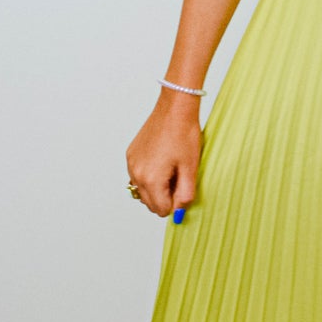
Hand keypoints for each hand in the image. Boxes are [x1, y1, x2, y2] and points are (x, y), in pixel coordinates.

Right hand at [126, 95, 201, 218]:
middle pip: (150, 203)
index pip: (162, 210)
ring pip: (142, 191)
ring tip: (171, 169)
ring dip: (156, 188)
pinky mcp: (131, 155)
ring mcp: (131, 164)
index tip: (183, 189)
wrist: (174, 109)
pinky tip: (162, 161)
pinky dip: (149, 176)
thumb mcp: (190, 168)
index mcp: (151, 180)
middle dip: (165, 197)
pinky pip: (137, 176)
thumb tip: (179, 212)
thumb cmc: (184, 135)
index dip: (176, 203)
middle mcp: (136, 174)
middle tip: (178, 178)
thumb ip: (185, 195)